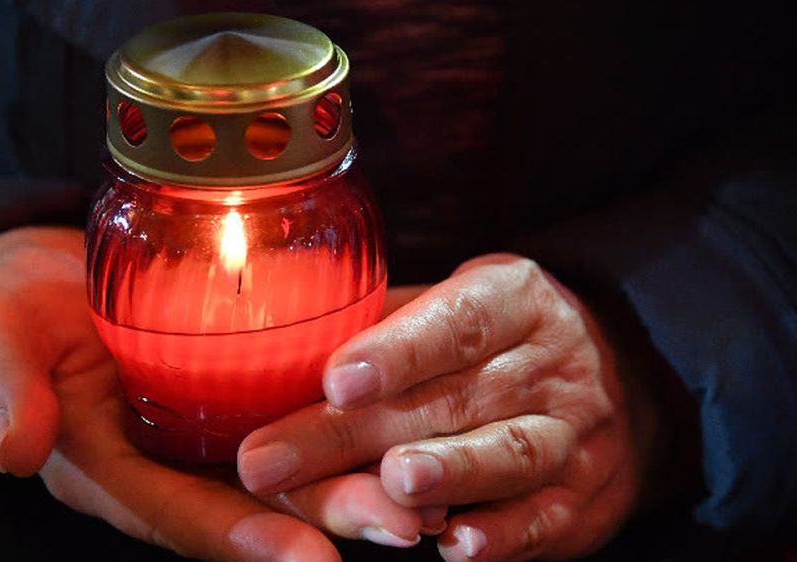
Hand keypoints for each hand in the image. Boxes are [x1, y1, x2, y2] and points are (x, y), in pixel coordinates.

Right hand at [0, 227, 435, 560]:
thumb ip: (1, 387)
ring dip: (365, 472)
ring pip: (298, 456)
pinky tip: (421, 406)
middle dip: (334, 515)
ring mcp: (220, 418)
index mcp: (115, 468)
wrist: (48, 266)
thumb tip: (12, 450)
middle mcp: (179, 457)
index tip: (308, 560)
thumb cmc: (13, 307)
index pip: (181, 513)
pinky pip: (306, 395)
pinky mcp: (250, 373)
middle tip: (411, 527)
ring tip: (439, 486)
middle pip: (261, 498)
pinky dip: (358, 408)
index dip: (241, 538)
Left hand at [238, 254, 655, 561]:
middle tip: (276, 460)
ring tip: (392, 484)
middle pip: (453, 397)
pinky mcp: (583, 498)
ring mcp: (574, 433)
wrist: (623, 380)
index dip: (395, 351)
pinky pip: (544, 518)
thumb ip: (386, 327)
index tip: (335, 380)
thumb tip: (283, 357)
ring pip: (510, 453)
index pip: (454, 321)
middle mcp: (552, 363)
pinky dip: (501, 535)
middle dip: (357, 433)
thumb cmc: (500, 340)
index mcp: (514, 299)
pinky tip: (455, 546)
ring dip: (449, 473)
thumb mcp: (455, 305)